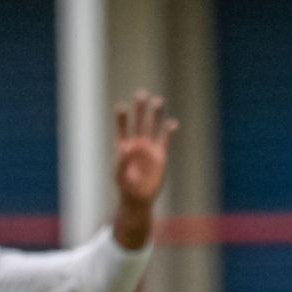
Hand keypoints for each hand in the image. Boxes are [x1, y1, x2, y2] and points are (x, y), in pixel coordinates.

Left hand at [113, 90, 177, 206]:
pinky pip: (166, 140)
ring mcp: (150, 148)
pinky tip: (172, 122)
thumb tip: (127, 147)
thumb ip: (121, 160)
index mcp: (123, 147)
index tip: (120, 105)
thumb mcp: (119, 174)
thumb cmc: (125, 187)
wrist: (138, 198)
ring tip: (158, 101)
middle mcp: (137, 144)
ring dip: (156, 114)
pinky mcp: (161, 155)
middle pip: (139, 123)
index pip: (122, 128)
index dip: (122, 118)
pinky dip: (168, 132)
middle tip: (141, 93)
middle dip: (140, 109)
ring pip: (153, 127)